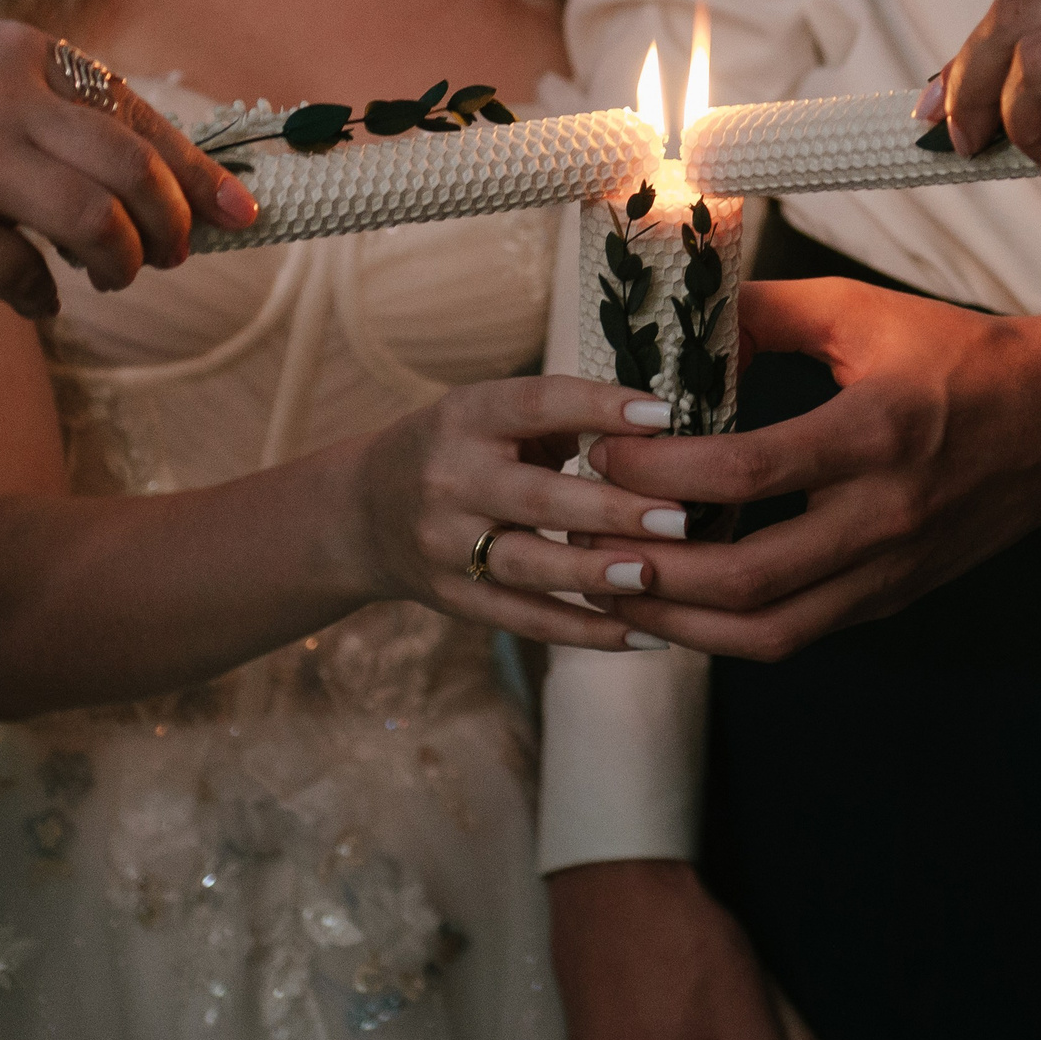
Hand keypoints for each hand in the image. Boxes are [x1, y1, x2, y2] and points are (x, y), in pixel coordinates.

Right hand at [0, 21, 259, 314]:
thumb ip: (46, 105)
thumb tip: (145, 164)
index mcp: (18, 51)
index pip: (136, 112)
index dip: (196, 168)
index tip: (238, 210)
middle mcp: (2, 96)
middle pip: (135, 167)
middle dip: (173, 222)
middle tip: (178, 256)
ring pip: (97, 222)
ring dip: (121, 261)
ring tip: (111, 276)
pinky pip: (26, 275)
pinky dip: (41, 295)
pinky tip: (31, 296)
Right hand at [352, 379, 699, 649]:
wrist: (361, 513)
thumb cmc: (456, 452)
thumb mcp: (487, 414)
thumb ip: (560, 418)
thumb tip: (657, 431)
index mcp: (466, 416)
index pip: (536, 403)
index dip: (600, 408)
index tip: (663, 418)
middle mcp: (450, 478)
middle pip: (538, 497)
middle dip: (612, 509)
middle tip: (679, 518)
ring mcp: (446, 544)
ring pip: (529, 565)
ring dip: (595, 573)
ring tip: (652, 574)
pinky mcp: (455, 599)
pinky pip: (527, 621)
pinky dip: (587, 633)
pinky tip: (643, 636)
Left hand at [587, 280, 1040, 659]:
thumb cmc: (959, 357)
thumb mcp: (864, 312)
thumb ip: (765, 314)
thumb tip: (675, 326)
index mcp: (879, 433)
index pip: (749, 473)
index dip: (662, 473)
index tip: (602, 454)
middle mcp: (886, 515)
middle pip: (749, 577)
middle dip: (652, 571)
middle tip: (585, 540)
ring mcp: (891, 570)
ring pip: (769, 631)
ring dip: (679, 623)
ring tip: (610, 592)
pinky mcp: (890, 598)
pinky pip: (795, 633)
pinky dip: (724, 628)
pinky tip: (673, 604)